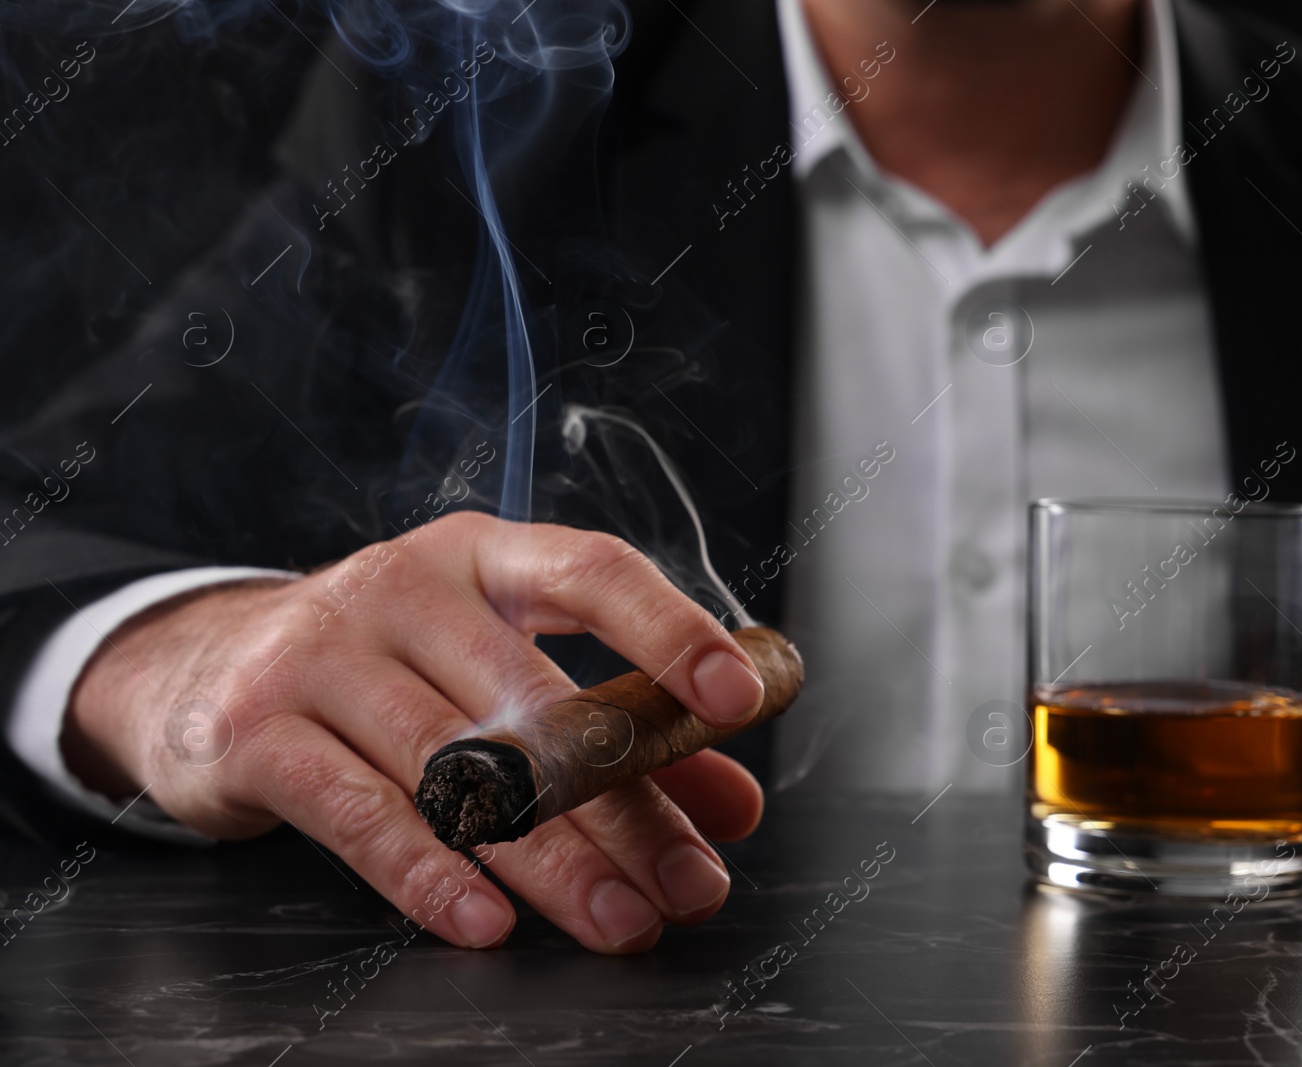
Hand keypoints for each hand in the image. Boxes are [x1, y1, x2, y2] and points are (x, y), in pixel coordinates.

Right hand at [63, 513, 766, 951]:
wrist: (198, 670)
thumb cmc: (384, 668)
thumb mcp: (493, 670)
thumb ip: (620, 730)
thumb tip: (731, 805)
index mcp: (481, 557)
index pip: (592, 571)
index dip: (670, 631)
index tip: (738, 698)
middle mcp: (403, 587)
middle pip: (535, 701)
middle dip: (627, 806)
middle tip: (692, 884)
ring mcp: (322, 652)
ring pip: (460, 766)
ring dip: (552, 858)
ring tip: (620, 919)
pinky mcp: (256, 731)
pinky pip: (360, 813)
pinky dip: (429, 874)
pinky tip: (489, 920)